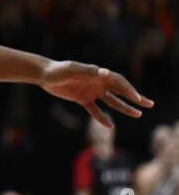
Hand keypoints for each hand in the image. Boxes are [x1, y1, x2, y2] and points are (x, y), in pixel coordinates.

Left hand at [37, 60, 152, 128]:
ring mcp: (92, 92)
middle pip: (121, 91)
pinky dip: (102, 118)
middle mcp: (98, 83)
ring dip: (124, 108)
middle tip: (150, 104)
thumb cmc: (59, 69)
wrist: (44, 75)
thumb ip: (89, 71)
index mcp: (99, 74)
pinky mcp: (82, 99)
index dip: (129, 90)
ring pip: (112, 101)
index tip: (137, 99)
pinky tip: (111, 126)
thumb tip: (105, 73)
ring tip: (138, 115)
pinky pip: (95, 110)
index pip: (119, 82)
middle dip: (135, 98)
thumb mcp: (73, 69)